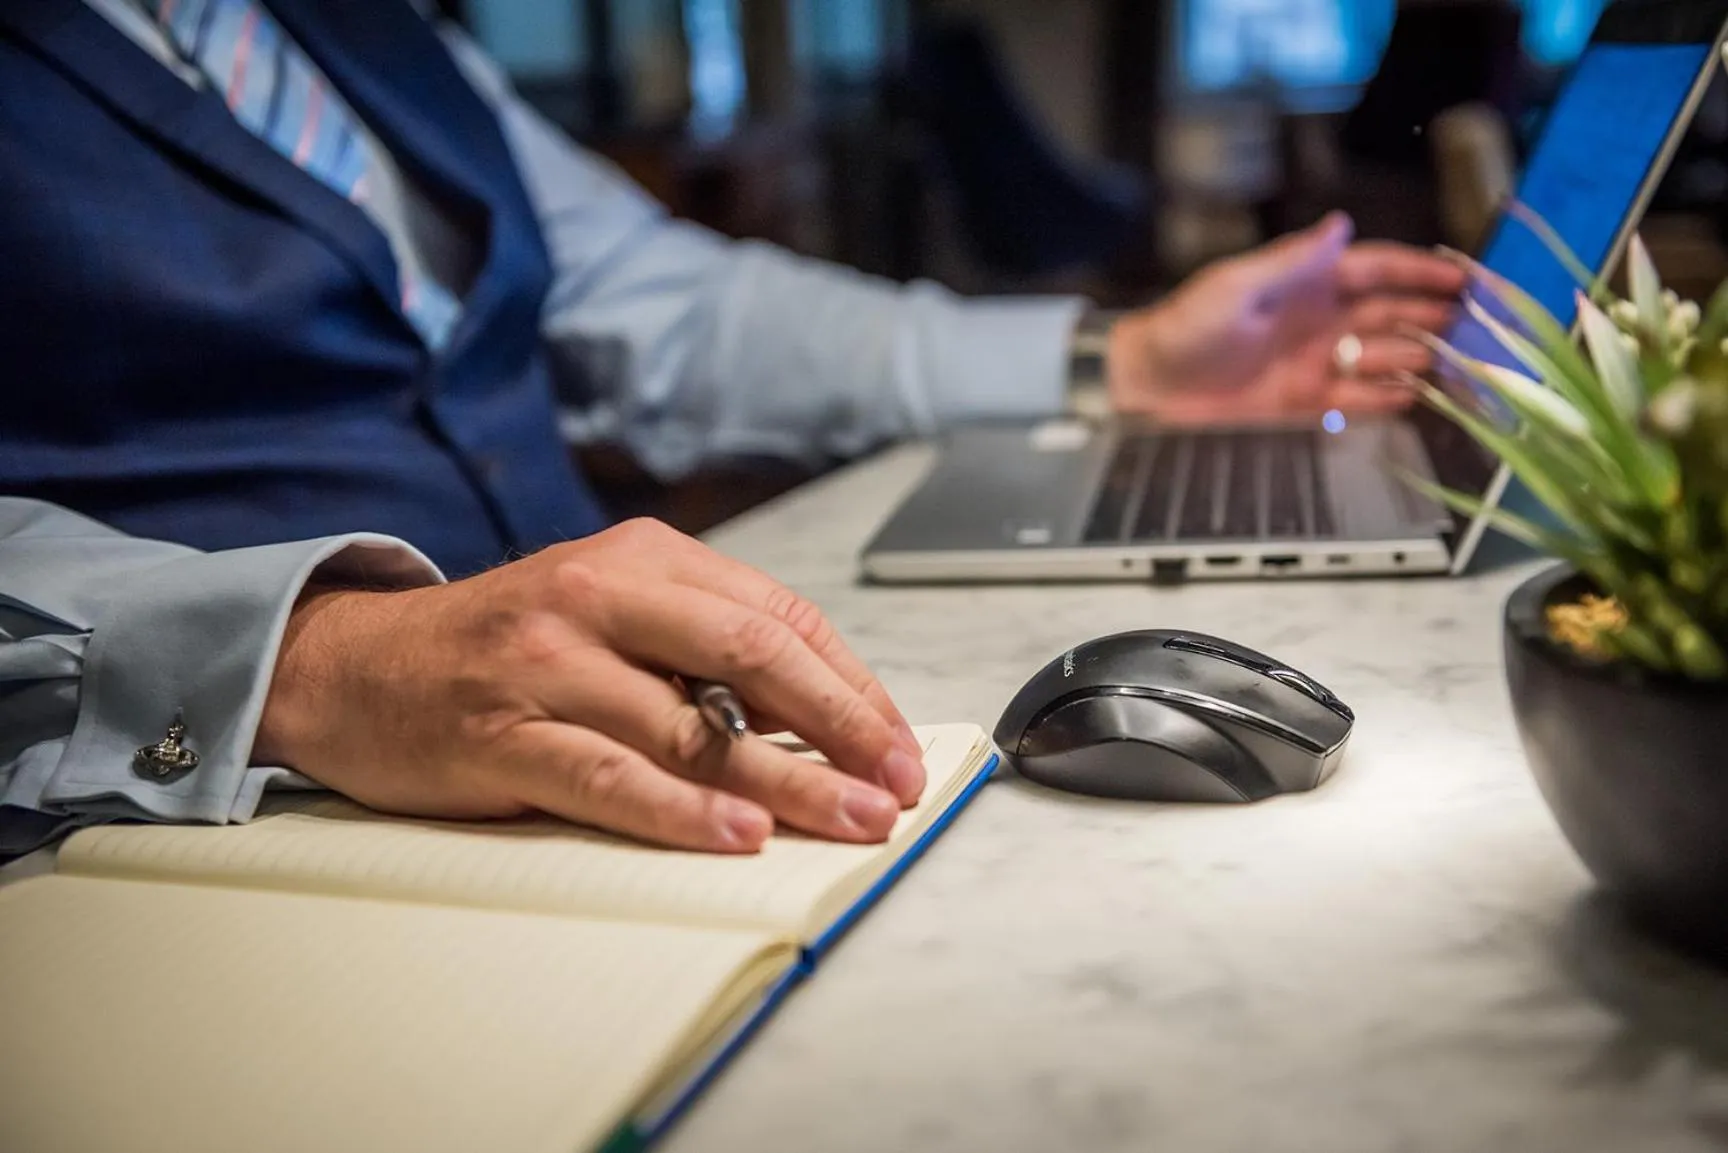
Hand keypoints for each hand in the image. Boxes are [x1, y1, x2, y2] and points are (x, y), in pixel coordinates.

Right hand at [252, 519, 926, 853]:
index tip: (897, 743)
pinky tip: (738, 834)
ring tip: (852, 819)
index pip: (778, 615)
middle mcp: (598, 595)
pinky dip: (680, 809)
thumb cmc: (504, 647)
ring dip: (785, 782)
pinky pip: (608, 776)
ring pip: (689, 726)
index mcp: (641, 558)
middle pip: (751, 654)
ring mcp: (547, 663)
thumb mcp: (608, 613)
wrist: (355, 665)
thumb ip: (699, 650)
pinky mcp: (502, 735)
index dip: (851, 685)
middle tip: (898, 781)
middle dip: (842, 724)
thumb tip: (820, 721)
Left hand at [1105, 211, 1467, 424]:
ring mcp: (1316, 359)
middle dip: (1437, 318)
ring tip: (1465, 368)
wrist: (1147, 384)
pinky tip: (1419, 400)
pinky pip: (1357, 398)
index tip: (1466, 277)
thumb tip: (1341, 223)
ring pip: (1384, 356)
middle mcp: (1321, 317)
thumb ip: (1292, 261)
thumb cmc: (1184, 326)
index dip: (1423, 271)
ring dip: (1422, 359)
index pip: (1379, 268)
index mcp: (1308, 280)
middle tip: (1484, 329)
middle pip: (1393, 313)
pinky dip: (1387, 398)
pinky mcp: (1305, 400)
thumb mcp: (1236, 287)